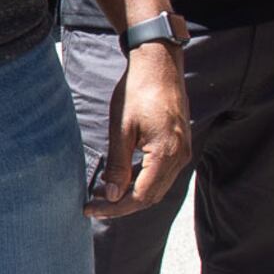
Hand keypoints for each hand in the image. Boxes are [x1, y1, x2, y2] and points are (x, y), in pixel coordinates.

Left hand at [92, 41, 190, 218]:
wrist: (159, 65)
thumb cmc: (138, 92)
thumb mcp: (121, 129)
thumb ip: (117, 165)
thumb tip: (111, 196)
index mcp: (165, 154)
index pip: (140, 197)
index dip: (115, 208)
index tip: (91, 209)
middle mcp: (179, 157)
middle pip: (150, 196)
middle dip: (121, 205)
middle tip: (93, 203)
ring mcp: (182, 152)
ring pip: (156, 187)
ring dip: (131, 194)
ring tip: (102, 192)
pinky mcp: (179, 145)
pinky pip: (161, 174)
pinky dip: (141, 181)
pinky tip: (121, 178)